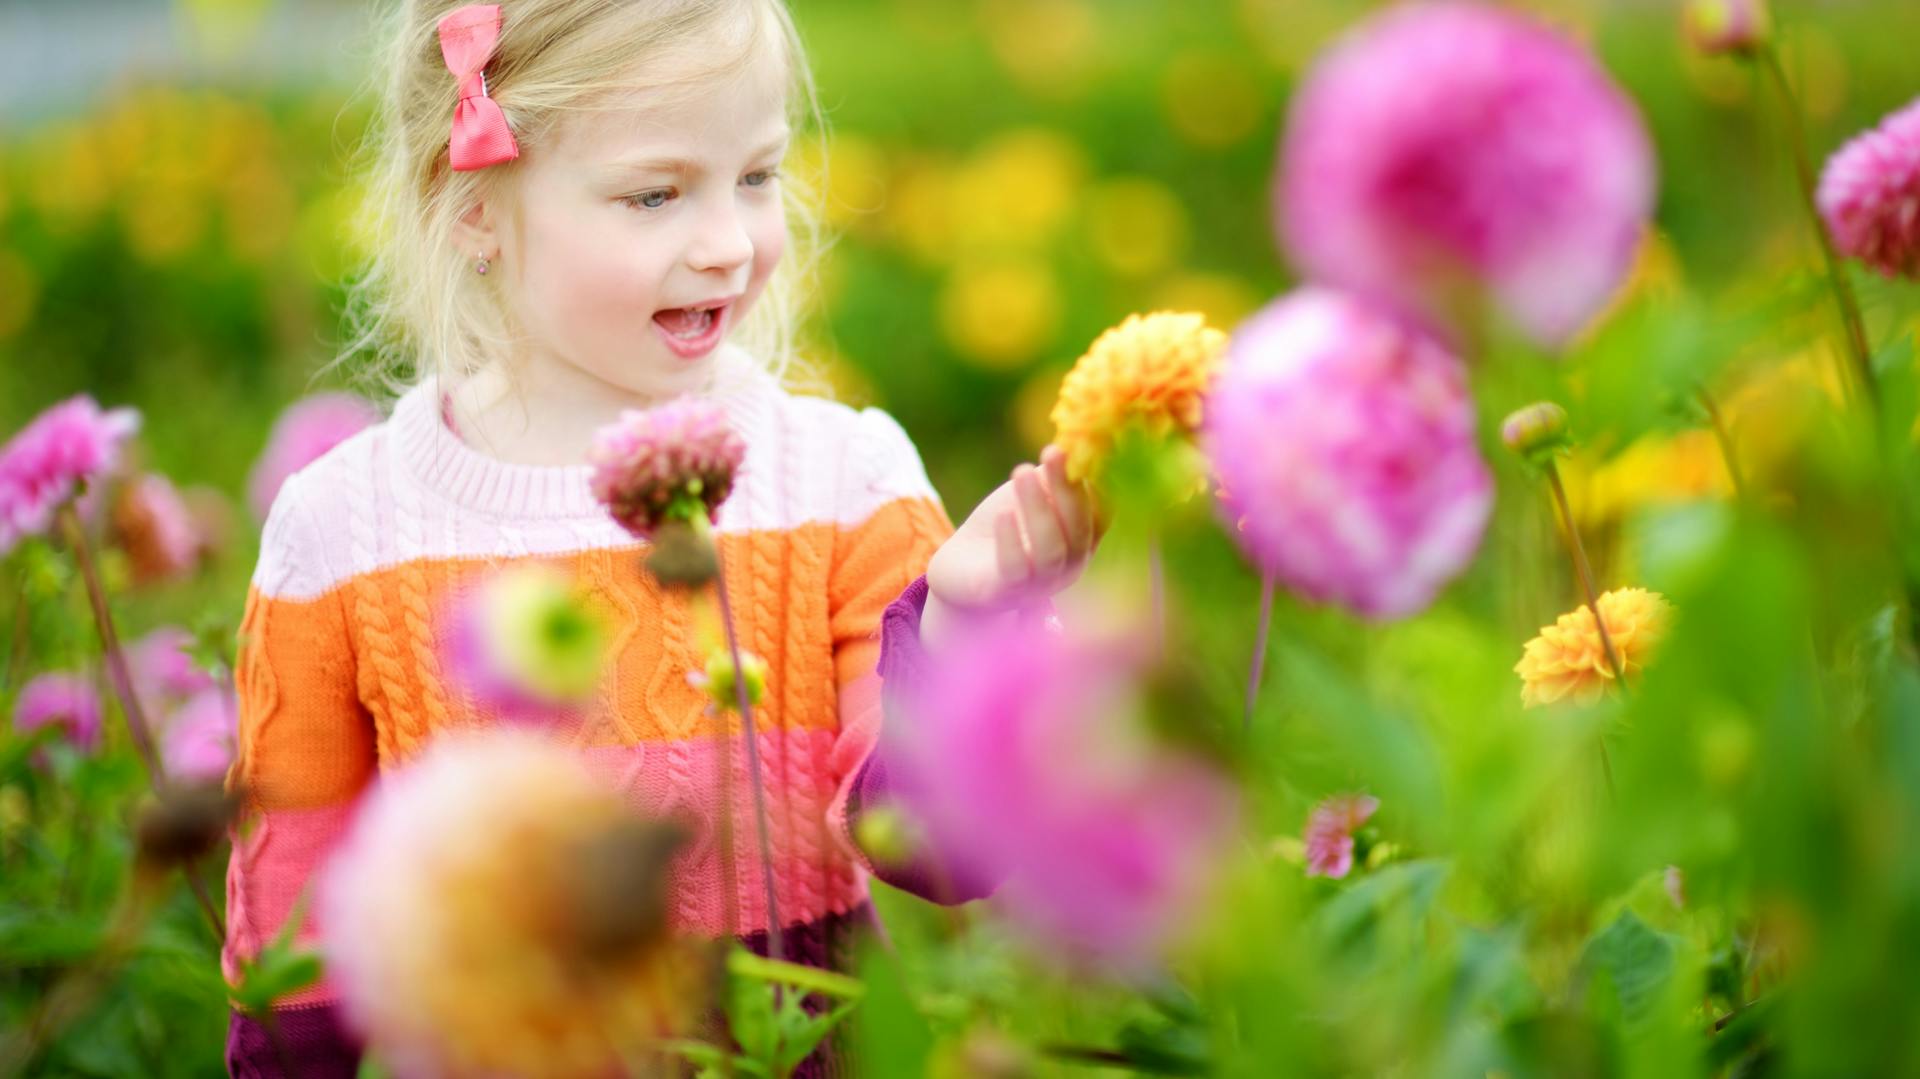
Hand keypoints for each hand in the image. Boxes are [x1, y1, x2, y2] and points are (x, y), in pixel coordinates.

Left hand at [924, 445, 1101, 620]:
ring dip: (1038, 508)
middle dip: (1068, 488)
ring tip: (1022, 471)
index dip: (1097, 481)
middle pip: (1080, 529)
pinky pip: (1015, 569)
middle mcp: (1071, 565)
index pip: (1103, 512)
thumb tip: (1073, 444)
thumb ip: (1054, 475)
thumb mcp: (1033, 495)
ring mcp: (1041, 584)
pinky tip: (1004, 512)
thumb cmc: (1006, 525)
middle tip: (1053, 452)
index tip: (1083, 447)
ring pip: (1051, 549)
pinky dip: (1011, 540)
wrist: (963, 566)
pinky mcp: (1007, 592)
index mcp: (1085, 539)